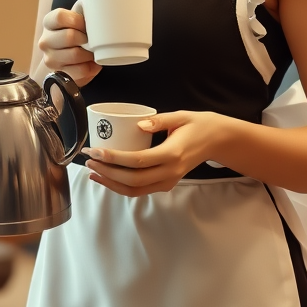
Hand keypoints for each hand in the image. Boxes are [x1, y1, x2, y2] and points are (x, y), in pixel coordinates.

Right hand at [37, 5, 100, 85]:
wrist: (70, 57)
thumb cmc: (77, 32)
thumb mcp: (79, 16)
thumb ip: (84, 10)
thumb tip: (97, 6)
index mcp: (49, 23)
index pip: (59, 17)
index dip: (77, 20)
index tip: (85, 24)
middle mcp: (45, 41)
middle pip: (69, 37)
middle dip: (85, 38)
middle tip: (91, 39)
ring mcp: (50, 59)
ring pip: (75, 55)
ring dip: (89, 53)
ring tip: (93, 51)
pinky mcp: (59, 75)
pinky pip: (80, 71)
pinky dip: (91, 67)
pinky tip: (92, 63)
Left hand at [82, 111, 232, 195]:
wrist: (217, 140)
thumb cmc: (198, 125)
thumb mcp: (180, 116)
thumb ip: (159, 120)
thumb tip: (138, 124)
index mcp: (172, 154)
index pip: (137, 161)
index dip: (114, 158)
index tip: (96, 151)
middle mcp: (170, 172)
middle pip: (132, 180)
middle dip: (107, 173)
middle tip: (89, 160)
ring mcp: (169, 181)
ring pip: (135, 190)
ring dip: (111, 184)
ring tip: (93, 172)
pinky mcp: (167, 183)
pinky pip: (141, 190)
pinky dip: (122, 187)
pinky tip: (108, 177)